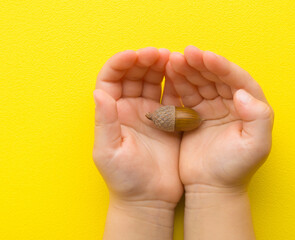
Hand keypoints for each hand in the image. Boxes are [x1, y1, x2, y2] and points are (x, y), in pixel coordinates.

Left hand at [93, 47, 182, 207]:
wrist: (150, 198)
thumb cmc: (124, 179)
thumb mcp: (109, 151)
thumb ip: (105, 122)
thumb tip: (99, 93)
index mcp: (113, 113)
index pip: (111, 79)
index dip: (121, 64)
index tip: (134, 55)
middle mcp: (130, 109)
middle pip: (134, 76)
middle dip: (144, 61)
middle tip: (157, 53)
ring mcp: (151, 114)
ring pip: (154, 82)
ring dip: (160, 68)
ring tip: (171, 58)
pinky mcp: (170, 121)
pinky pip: (172, 97)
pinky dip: (177, 85)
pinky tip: (183, 76)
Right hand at [166, 46, 273, 192]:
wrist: (211, 187)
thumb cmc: (235, 169)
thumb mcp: (256, 146)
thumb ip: (258, 117)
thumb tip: (243, 93)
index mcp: (249, 108)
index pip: (237, 80)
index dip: (222, 67)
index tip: (206, 57)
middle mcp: (231, 104)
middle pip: (216, 77)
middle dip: (201, 64)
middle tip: (186, 53)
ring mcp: (211, 108)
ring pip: (199, 83)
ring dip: (188, 70)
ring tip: (174, 60)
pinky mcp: (193, 115)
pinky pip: (185, 95)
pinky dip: (177, 84)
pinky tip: (169, 74)